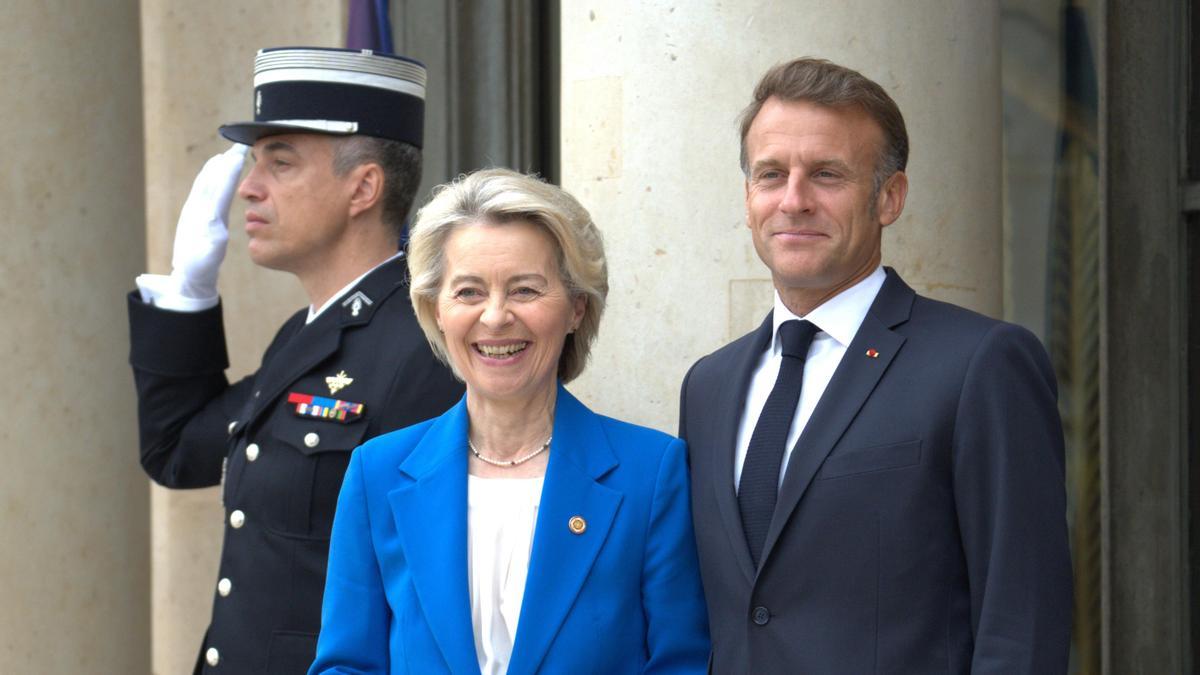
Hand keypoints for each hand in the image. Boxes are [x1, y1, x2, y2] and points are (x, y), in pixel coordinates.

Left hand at [170, 143, 248, 298]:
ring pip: (206, 182)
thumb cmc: (200, 266)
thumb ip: (212, 238)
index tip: (237, 156)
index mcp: (205, 218)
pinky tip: (215, 173)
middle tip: (237, 148)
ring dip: (217, 167)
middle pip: (211, 180)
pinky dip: (211, 177)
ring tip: (227, 155)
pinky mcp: (194, 212)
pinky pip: (203, 189)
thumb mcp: (209, 254)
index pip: (218, 189)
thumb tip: (213, 221)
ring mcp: (194, 210)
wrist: (187, 274)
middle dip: (224, 163)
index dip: (228, 172)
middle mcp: (197, 210)